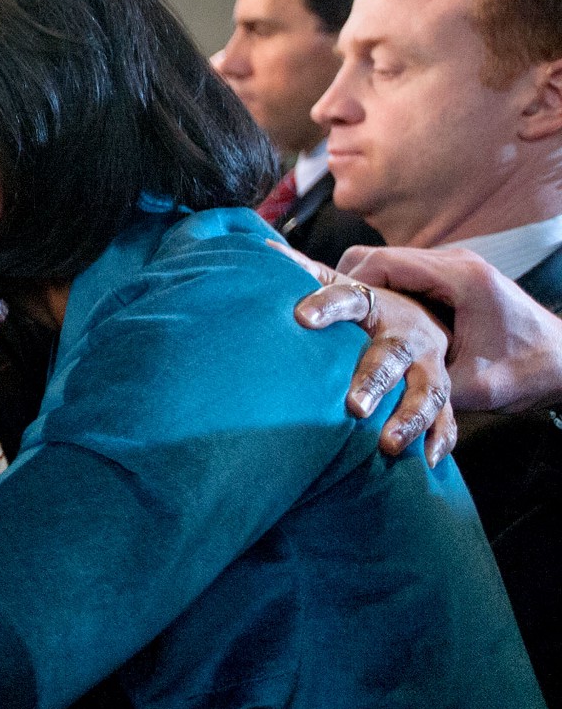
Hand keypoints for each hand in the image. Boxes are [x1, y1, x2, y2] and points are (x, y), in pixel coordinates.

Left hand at [279, 243, 455, 463]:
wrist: (421, 318)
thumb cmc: (363, 309)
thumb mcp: (339, 287)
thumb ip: (304, 273)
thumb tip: (261, 248)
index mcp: (375, 304)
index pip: (350, 299)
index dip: (326, 305)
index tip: (301, 318)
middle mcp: (406, 335)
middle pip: (393, 355)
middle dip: (375, 380)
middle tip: (354, 407)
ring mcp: (429, 366)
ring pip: (426, 391)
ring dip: (410, 418)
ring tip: (387, 444)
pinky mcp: (441, 394)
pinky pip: (447, 418)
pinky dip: (439, 438)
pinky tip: (426, 460)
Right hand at [327, 246, 561, 414]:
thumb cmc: (529, 372)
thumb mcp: (474, 387)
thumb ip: (425, 391)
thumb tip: (372, 408)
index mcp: (460, 278)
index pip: (382, 264)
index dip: (342, 286)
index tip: (314, 315)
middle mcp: (453, 263)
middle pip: (376, 259)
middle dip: (339, 286)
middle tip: (314, 319)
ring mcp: (451, 270)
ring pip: (384, 267)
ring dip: (356, 292)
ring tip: (329, 323)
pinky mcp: (449, 283)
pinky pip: (399, 279)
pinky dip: (374, 296)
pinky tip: (358, 324)